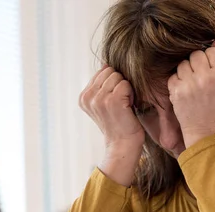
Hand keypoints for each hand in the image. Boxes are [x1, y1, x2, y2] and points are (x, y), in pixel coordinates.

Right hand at [79, 65, 144, 186]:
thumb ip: (101, 84)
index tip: (115, 101)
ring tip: (124, 105)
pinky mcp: (112, 101)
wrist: (123, 145)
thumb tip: (106, 64)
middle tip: (121, 103)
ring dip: (126, 89)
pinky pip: (126, 84)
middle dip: (119, 83)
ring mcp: (99, 99)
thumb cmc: (118, 123)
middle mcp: (88, 97)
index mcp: (83, 97)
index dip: (113, 83)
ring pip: (118, 76)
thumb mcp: (104, 103)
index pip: (102, 71)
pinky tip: (128, 107)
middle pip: (110, 71)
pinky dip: (131, 93)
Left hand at [168, 38, 214, 148]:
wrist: (206, 130)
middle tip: (200, 79)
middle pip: (196, 54)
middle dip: (197, 65)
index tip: (210, 71)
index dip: (209, 60)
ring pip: (183, 63)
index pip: (211, 51)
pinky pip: (174, 75)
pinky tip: (185, 92)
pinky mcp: (177, 91)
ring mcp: (190, 84)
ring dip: (186, 72)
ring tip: (193, 86)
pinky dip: (178, 82)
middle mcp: (207, 77)